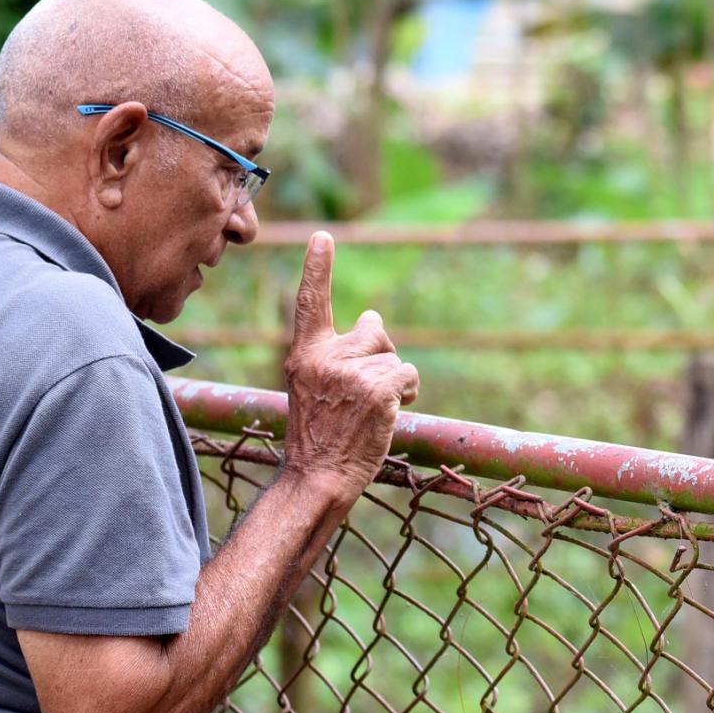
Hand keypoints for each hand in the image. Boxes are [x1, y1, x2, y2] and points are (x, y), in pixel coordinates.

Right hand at [280, 231, 420, 499]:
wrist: (317, 476)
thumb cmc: (321, 434)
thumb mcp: (316, 386)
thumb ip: (341, 352)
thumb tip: (374, 317)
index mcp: (305, 354)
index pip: (310, 302)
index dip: (317, 268)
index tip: (322, 237)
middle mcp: (325, 357)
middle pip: (374, 330)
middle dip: (382, 354)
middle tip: (363, 394)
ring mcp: (350, 372)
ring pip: (395, 358)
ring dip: (394, 383)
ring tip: (370, 412)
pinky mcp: (376, 389)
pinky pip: (407, 375)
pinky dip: (406, 393)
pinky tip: (386, 414)